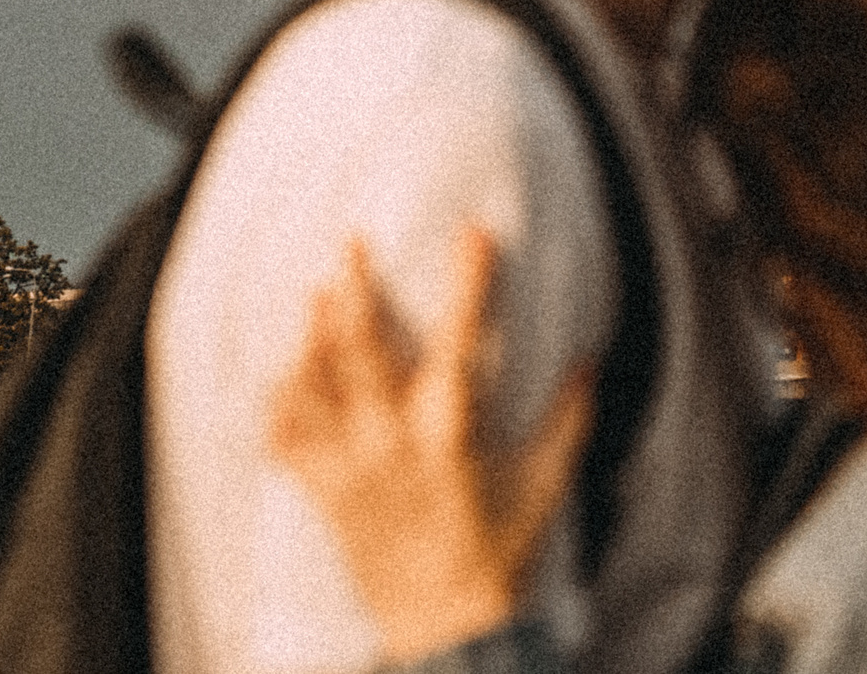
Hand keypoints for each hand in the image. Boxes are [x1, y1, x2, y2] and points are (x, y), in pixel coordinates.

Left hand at [268, 228, 593, 665]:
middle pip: (363, 358)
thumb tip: (586, 361)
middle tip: (350, 243)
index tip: (475, 236)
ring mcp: (350, 471)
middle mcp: (391, 447)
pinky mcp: (325, 495)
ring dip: (310, 339)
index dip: (469, 288)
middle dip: (355, 295)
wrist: (442, 629)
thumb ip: (566, 420)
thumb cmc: (499, 555)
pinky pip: (288, 443)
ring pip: (317, 392)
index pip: (459, 346)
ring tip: (310, 292)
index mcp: (449, 439)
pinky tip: (281, 373)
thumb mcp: (546, 485)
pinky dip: (280, 405)